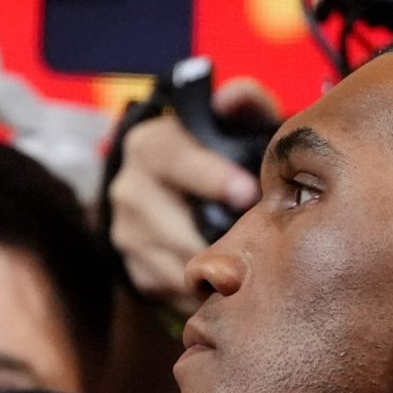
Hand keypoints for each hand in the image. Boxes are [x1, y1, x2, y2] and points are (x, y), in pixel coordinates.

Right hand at [105, 76, 276, 316]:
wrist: (168, 189)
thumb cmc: (215, 153)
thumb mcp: (229, 122)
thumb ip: (242, 104)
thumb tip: (233, 98)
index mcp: (149, 146)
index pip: (175, 160)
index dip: (212, 177)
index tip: (248, 193)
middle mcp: (128, 190)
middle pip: (176, 227)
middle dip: (220, 240)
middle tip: (264, 247)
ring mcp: (128, 235)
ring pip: (177, 266)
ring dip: (216, 272)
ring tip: (254, 269)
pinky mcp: (136, 272)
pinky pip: (175, 293)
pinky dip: (205, 294)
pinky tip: (231, 285)